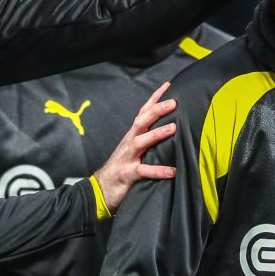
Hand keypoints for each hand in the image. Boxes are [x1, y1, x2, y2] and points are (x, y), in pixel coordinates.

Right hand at [92, 82, 176, 213]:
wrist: (101, 189)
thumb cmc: (122, 167)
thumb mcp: (134, 150)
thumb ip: (149, 140)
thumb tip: (172, 130)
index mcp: (132, 136)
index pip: (144, 113)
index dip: (155, 98)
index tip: (168, 86)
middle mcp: (129, 143)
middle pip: (141, 122)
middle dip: (156, 110)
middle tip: (174, 102)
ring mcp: (127, 158)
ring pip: (140, 142)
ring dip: (156, 134)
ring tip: (173, 128)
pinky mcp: (127, 175)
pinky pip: (143, 171)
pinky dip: (158, 171)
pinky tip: (171, 171)